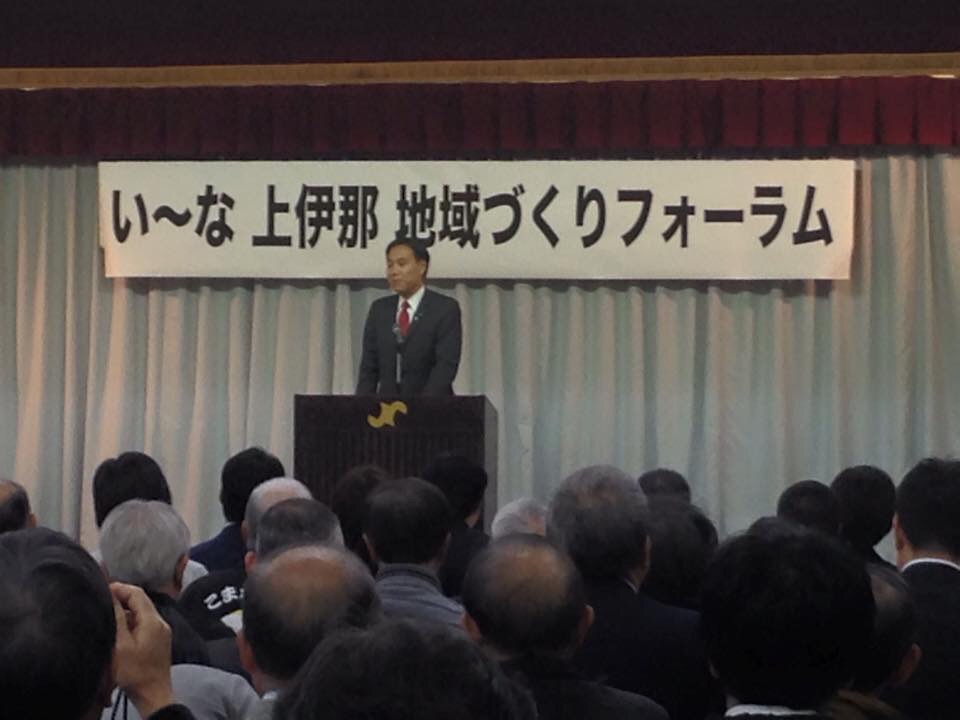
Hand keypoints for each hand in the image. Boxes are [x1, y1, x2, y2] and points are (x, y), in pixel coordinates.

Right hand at [111, 582, 174, 717]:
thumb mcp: (120, 645)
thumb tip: (112, 597)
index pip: (137, 593)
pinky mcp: (159, 640)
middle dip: (122, 597)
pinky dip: (132, 621)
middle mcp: (161, 622)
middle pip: (141, 601)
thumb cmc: (134, 673)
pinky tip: (119, 629)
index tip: (103, 588)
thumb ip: (117, 619)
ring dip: (126, 610)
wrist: (153, 694)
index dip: (120, 588)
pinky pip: (145, 623)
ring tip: (108, 613)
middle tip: (103, 599)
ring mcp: (162, 631)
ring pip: (142, 612)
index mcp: (153, 621)